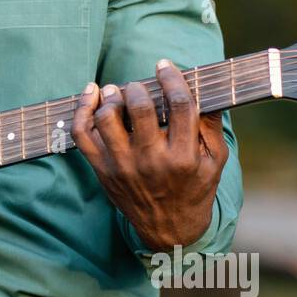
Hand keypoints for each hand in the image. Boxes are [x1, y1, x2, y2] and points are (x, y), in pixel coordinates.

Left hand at [72, 59, 227, 250]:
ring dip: (111, 96)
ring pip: (107, 118)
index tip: (165, 66)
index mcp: (183, 156)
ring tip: (116, 90)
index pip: (179, 105)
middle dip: (138, 87)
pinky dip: (82, 110)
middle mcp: (151, 161)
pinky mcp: (102, 170)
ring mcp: (123, 166)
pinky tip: (91, 94)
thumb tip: (206, 88)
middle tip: (140, 85)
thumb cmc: (194, 189)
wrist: (169, 229)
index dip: (171, 79)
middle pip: (139, 108)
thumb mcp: (215, 161)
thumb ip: (211, 125)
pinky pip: (82, 135)